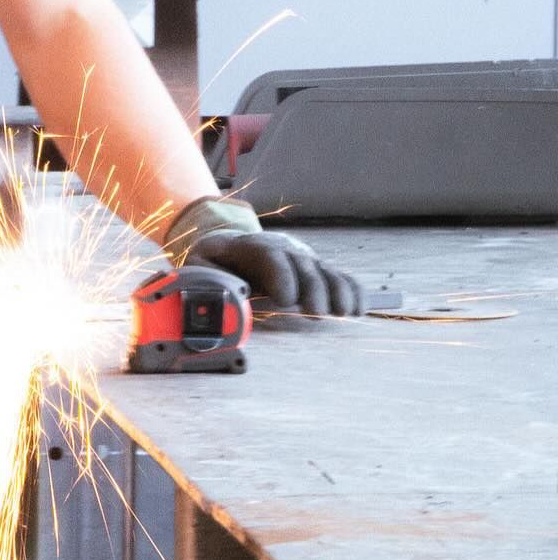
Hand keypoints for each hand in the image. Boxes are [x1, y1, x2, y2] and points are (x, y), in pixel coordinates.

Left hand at [163, 196, 364, 317]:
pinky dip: (352, 291)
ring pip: (325, 271)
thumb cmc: (213, 262)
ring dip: (337, 291)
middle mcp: (283, 250)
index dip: (281, 275)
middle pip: (303, 265)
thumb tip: (216, 295)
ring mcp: (303, 260)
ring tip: (344, 313)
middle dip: (313, 289)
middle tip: (317, 313)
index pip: (270, 256)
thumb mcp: (199, 265)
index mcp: (251, 248)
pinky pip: (339, 278)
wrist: (231, 246)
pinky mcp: (316, 271)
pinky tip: (359, 310)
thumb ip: (204, 277)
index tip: (287, 298)